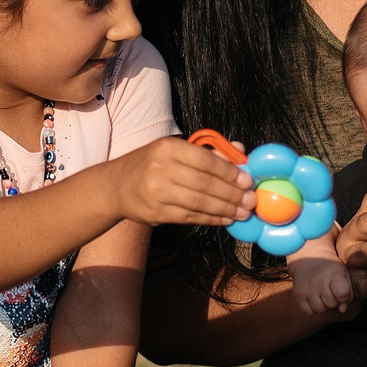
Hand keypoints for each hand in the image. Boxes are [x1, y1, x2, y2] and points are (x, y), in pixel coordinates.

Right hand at [112, 138, 255, 228]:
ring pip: (199, 203)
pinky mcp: (155, 213)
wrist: (116, 186)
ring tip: (242, 212)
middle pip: (204, 184)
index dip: (230, 172)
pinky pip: (190, 217)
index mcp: (168, 147)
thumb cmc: (151, 164)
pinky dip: (211, 219)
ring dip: (225, 210)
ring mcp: (156, 193)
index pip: (205, 160)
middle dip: (232, 194)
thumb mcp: (175, 150)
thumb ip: (209, 151)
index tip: (248, 181)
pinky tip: (225, 219)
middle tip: (251, 200)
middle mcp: (160, 169)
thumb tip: (241, 151)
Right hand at [288, 254, 356, 316]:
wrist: (309, 259)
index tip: (341, 290)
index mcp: (334, 273)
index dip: (344, 296)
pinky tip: (313, 298)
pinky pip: (309, 312)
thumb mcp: (344, 275)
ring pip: (320, 309)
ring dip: (323, 305)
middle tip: (330, 290)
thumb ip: (348, 293)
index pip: (342, 293)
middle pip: (332, 304)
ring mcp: (307, 288)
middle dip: (333, 300)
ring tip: (322, 294)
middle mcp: (319, 280)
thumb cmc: (331, 270)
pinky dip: (312, 308)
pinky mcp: (298, 294)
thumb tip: (342, 310)